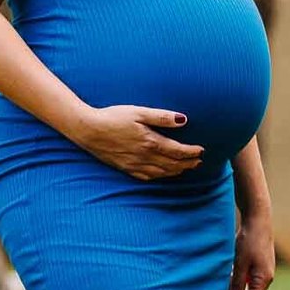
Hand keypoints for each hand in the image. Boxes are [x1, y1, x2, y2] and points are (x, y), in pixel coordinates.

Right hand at [76, 105, 204, 180]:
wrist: (88, 130)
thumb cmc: (113, 117)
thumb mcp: (139, 112)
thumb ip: (162, 117)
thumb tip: (183, 120)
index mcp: (150, 142)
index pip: (178, 151)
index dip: (192, 152)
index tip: (201, 150)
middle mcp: (145, 157)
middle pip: (172, 164)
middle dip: (188, 164)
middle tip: (199, 161)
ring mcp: (134, 164)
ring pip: (161, 173)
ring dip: (176, 171)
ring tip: (186, 168)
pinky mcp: (125, 168)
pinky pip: (147, 177)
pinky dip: (159, 177)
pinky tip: (162, 174)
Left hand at [230, 210, 274, 289]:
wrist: (257, 220)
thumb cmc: (249, 241)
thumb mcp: (240, 264)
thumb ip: (238, 285)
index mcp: (264, 279)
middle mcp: (267, 277)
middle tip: (221, 289)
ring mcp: (264, 270)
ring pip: (248, 286)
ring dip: (236, 284)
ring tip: (226, 275)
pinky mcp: (261, 264)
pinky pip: (249, 277)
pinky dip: (239, 276)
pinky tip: (232, 268)